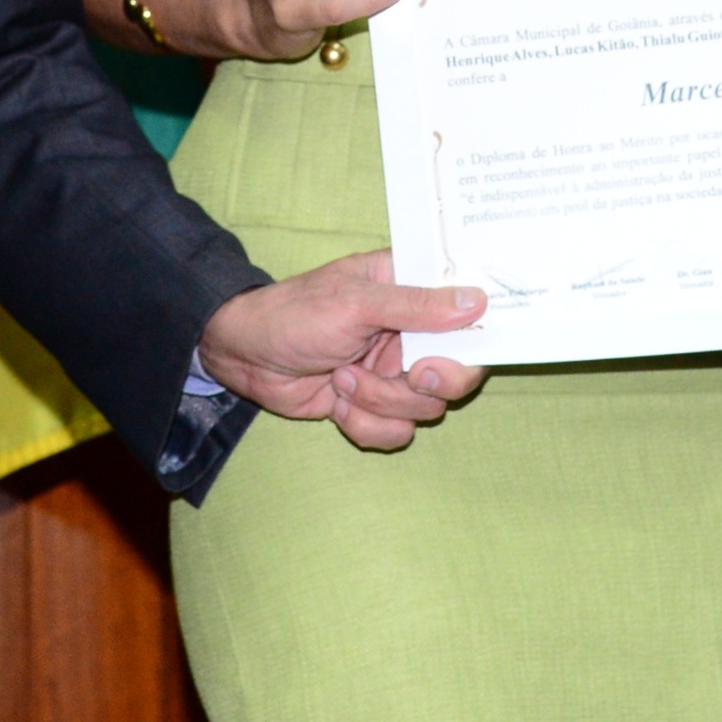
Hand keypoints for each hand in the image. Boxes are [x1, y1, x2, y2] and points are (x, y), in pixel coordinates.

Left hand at [200, 249, 488, 450]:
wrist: (244, 356)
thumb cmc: (295, 314)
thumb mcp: (356, 304)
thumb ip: (417, 306)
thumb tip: (477, 301)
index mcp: (411, 290)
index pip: (469, 311)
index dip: (477, 336)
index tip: (458, 348)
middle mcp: (411, 332)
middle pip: (460, 371)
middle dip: (433, 381)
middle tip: (414, 374)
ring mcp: (393, 372)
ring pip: (427, 407)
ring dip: (383, 401)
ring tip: (344, 378)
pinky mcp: (374, 405)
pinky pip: (397, 432)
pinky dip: (366, 424)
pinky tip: (338, 401)